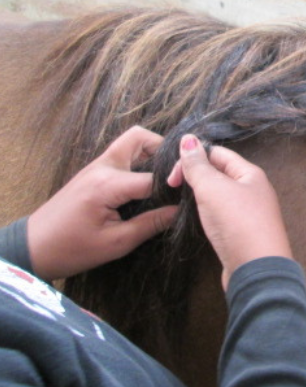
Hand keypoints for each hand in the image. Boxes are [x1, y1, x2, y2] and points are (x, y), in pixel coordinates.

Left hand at [27, 126, 178, 281]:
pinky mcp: (93, 172)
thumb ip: (151, 223)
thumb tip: (181, 211)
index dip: (175, 186)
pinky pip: (122, 156)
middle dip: (164, 150)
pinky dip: (139, 162)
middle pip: (140, 138)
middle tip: (177, 174)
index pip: (154, 177)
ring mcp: (96, 166)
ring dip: (151, 154)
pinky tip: (147, 185)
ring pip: (131, 143)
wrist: (34, 247)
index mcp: (108, 184)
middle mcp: (103, 167)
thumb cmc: (72, 249)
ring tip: (165, 179)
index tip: (191, 197)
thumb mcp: (116, 243)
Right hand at [167, 135, 292, 290]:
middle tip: (172, 188)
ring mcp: (249, 213)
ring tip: (182, 202)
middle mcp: (253, 190)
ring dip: (200, 196)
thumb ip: (198, 165)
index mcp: (250, 174)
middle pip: (219, 173)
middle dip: (195, 176)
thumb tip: (188, 139)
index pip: (218, 154)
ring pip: (219, 196)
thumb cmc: (237, 223)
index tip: (170, 175)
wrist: (257, 269)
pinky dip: (207, 214)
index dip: (192, 157)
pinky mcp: (242, 233)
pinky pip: (222, 215)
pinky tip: (198, 220)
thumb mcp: (213, 188)